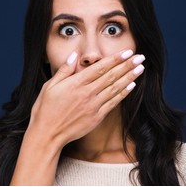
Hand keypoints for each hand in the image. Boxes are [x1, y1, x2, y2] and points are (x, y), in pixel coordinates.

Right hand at [28, 49, 145, 147]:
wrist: (47, 135)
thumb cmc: (45, 109)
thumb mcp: (49, 86)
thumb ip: (64, 70)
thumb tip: (74, 55)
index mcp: (75, 84)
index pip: (99, 68)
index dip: (115, 59)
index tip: (127, 52)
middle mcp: (87, 94)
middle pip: (111, 76)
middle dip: (127, 65)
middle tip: (140, 57)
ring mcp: (93, 106)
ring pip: (115, 89)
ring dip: (129, 78)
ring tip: (140, 69)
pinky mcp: (96, 118)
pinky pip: (113, 103)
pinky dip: (123, 94)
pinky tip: (131, 86)